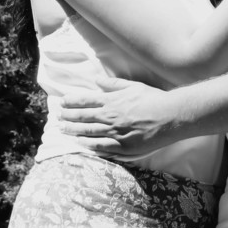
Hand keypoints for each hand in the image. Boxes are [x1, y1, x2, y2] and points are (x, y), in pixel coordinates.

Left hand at [58, 76, 182, 159]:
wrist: (170, 116)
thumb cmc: (153, 99)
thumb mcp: (133, 86)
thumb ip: (113, 85)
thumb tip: (97, 80)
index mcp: (112, 101)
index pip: (86, 101)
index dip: (72, 102)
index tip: (62, 102)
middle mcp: (110, 117)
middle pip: (83, 118)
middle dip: (68, 117)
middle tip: (57, 117)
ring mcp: (115, 133)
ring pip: (88, 133)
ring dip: (73, 132)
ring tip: (63, 131)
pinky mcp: (122, 147)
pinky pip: (101, 147)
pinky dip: (89, 146)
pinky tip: (81, 145)